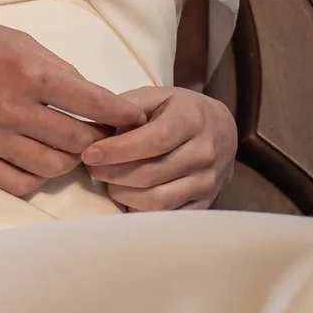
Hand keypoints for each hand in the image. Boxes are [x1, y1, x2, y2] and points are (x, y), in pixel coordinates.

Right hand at [0, 12, 130, 198]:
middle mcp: (11, 107)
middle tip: (104, 137)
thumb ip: (57, 70)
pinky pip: (17, 182)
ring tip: (71, 151)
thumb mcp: (18, 40)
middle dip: (100, 142)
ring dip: (70, 162)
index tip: (134, 119)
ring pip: (52, 168)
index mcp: (29, 72)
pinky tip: (38, 164)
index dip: (122, 115)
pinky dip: (36, 178)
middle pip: (78, 142)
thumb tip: (93, 99)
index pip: (94, 103)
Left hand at [80, 83, 237, 213]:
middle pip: (150, 174)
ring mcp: (207, 182)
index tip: (90, 154)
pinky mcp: (205, 203)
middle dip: (113, 174)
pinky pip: (166, 216)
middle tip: (94, 169)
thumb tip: (96, 131)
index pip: (153, 140)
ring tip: (110, 183)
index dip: (118, 150)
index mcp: (191, 119)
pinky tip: (128, 197)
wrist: (222, 131)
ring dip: (123, 195)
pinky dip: (141, 210)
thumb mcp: (157, 96)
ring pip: (156, 200)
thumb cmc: (179, 111)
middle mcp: (204, 152)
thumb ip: (127, 108)